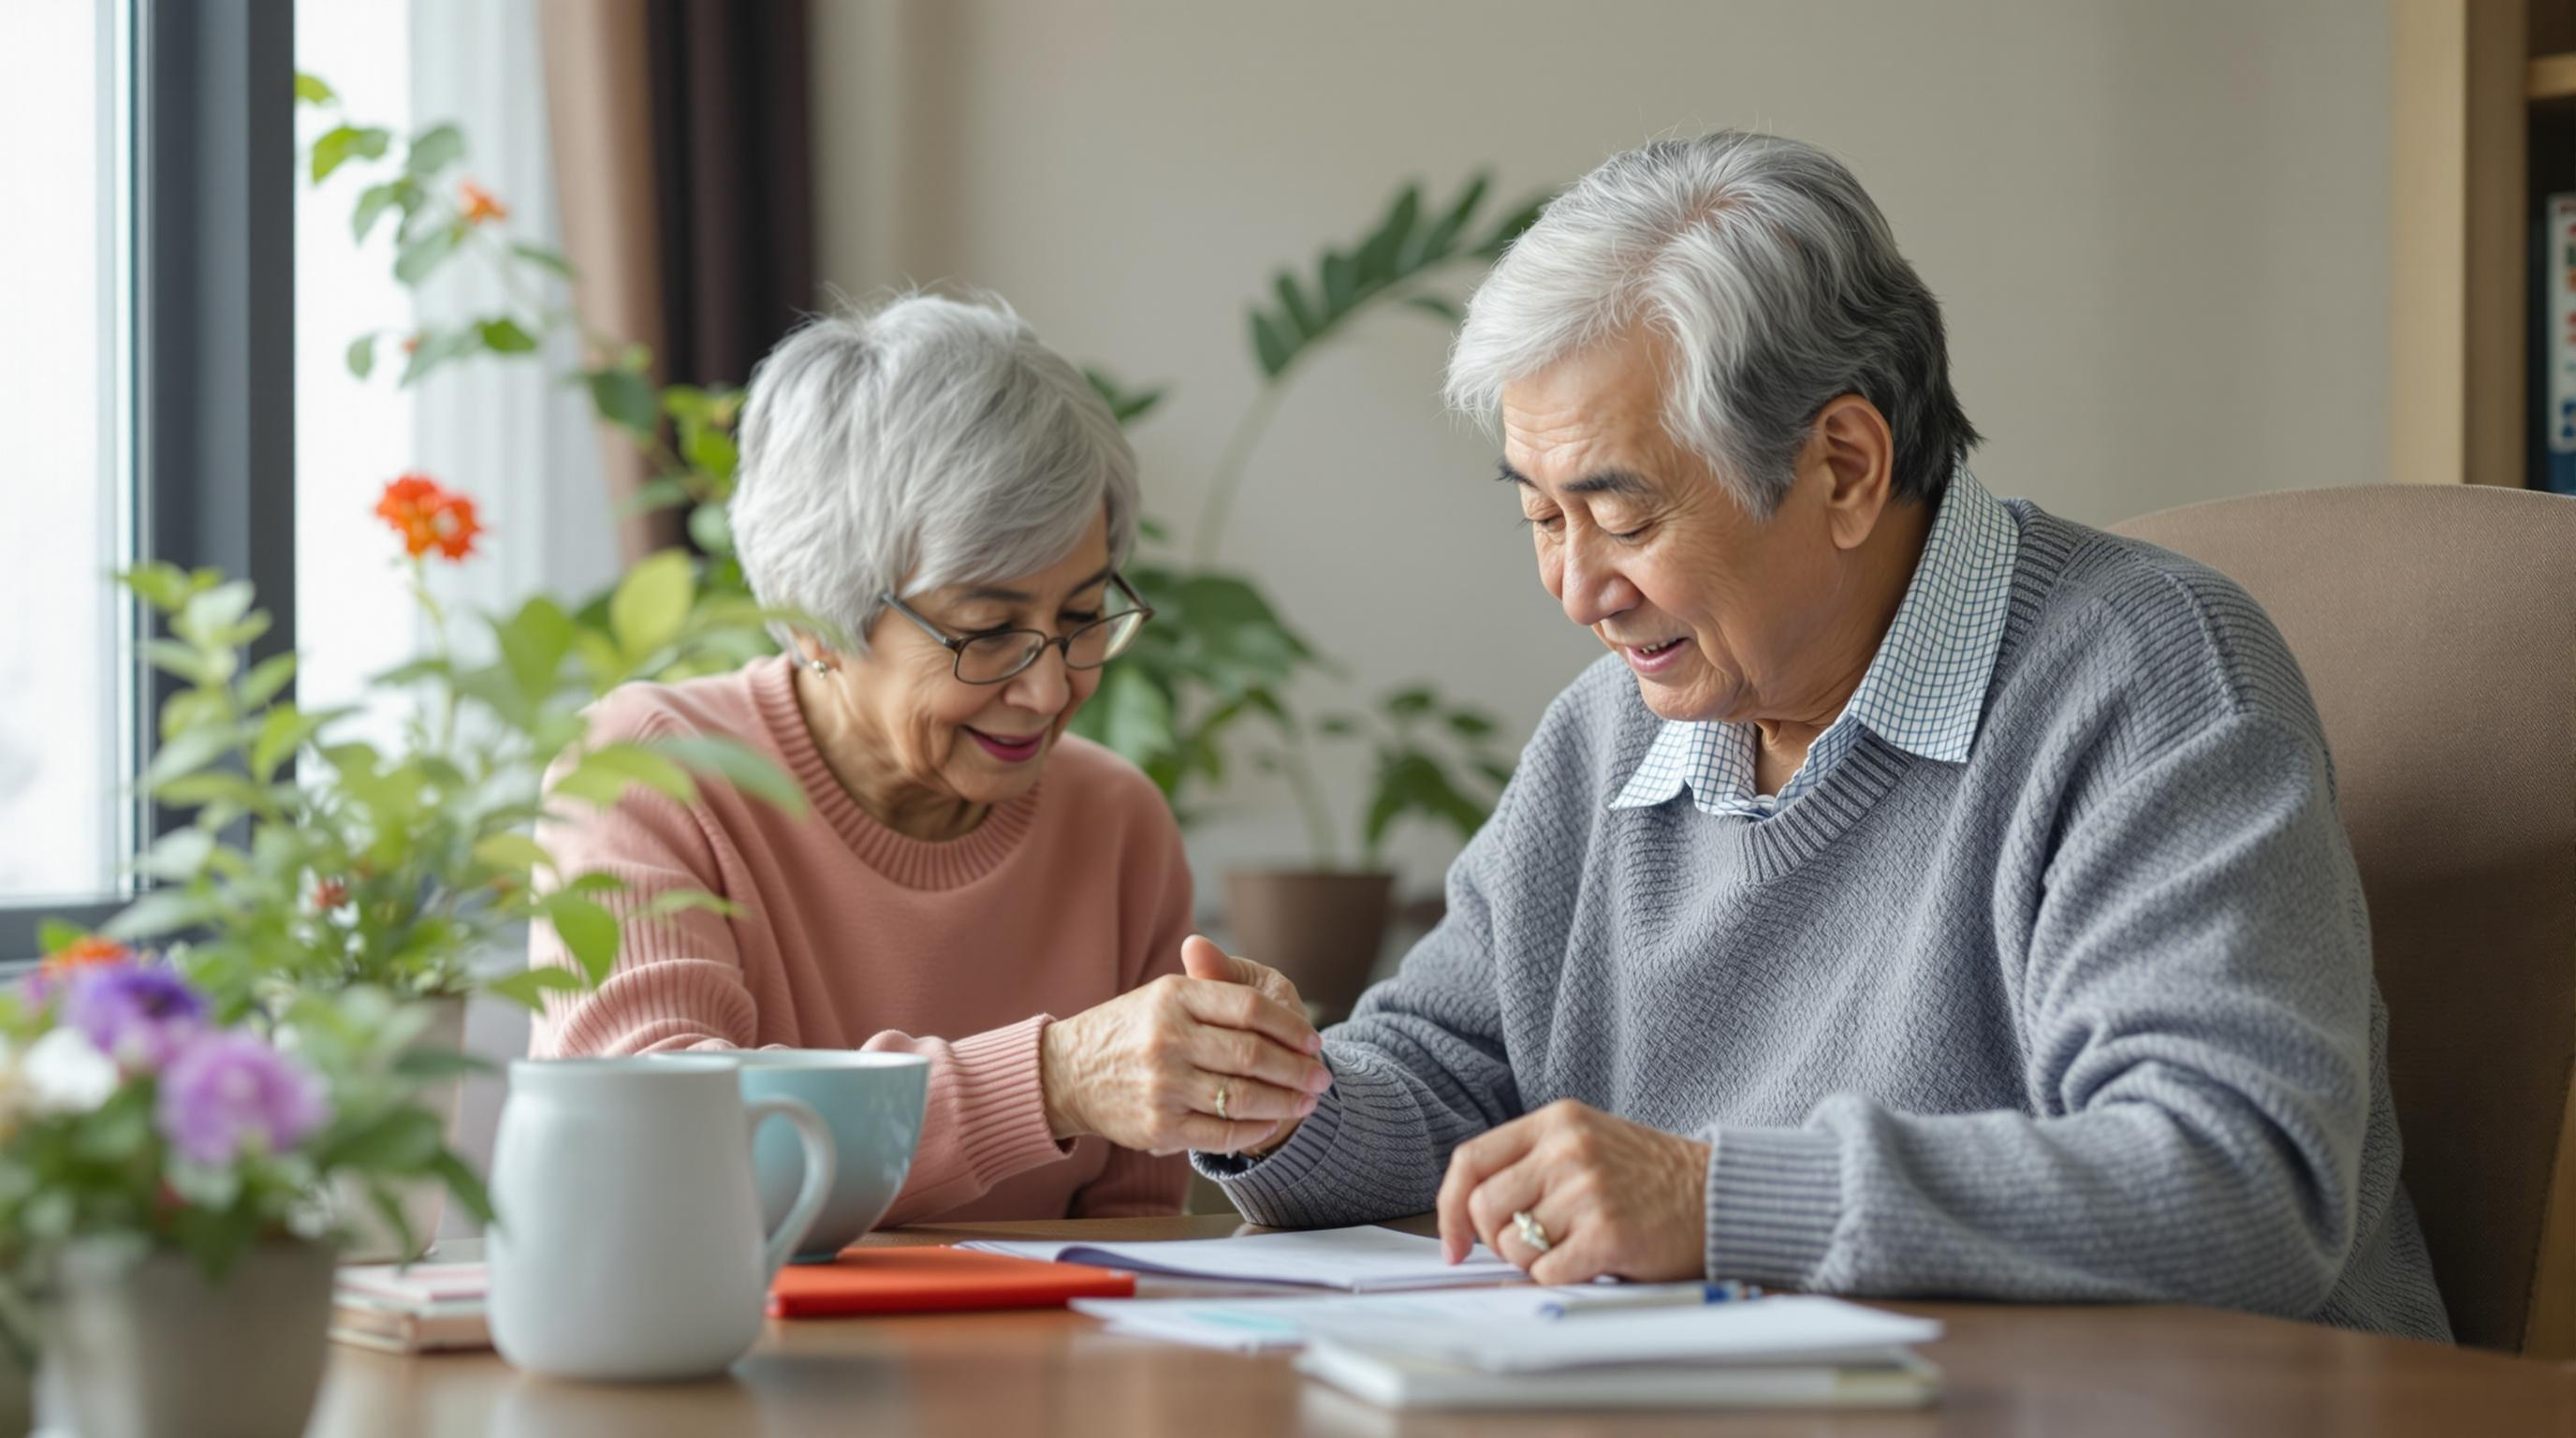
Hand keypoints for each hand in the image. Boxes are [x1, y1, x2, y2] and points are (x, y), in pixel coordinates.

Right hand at [1039, 936, 1330, 1155]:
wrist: (1067, 1073)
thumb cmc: (1130, 1030)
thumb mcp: (1164, 994)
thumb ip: (1217, 987)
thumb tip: (1277, 998)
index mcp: (1174, 996)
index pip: (1250, 1008)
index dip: (1291, 1026)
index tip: (1314, 1040)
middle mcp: (1168, 1038)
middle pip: (1254, 1055)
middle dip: (1298, 1069)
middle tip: (1322, 1077)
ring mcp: (1163, 1085)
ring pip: (1244, 1098)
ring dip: (1286, 1103)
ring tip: (1306, 1103)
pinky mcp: (1160, 1127)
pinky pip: (1223, 1133)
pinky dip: (1255, 1131)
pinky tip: (1272, 1124)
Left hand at [1435, 1099, 1710, 1284]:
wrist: (1720, 1195)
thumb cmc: (1652, 1177)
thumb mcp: (1588, 1142)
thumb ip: (1532, 1163)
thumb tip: (1469, 1217)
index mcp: (1556, 1121)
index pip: (1470, 1162)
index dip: (1450, 1209)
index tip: (1455, 1243)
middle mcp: (1567, 1149)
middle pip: (1484, 1209)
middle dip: (1498, 1240)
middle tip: (1535, 1247)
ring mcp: (1587, 1190)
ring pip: (1512, 1246)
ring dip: (1534, 1261)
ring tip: (1575, 1248)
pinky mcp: (1608, 1233)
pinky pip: (1546, 1273)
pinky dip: (1559, 1278)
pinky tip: (1590, 1263)